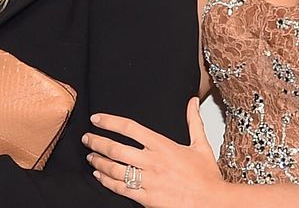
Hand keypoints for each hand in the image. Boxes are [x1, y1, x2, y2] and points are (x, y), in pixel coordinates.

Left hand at [83, 98, 226, 207]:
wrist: (212, 202)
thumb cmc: (207, 176)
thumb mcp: (201, 145)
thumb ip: (193, 121)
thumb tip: (192, 101)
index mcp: (163, 145)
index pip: (130, 128)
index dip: (110, 121)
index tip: (97, 119)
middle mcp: (152, 161)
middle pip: (116, 148)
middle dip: (97, 142)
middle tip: (87, 138)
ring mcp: (148, 180)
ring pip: (114, 169)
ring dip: (98, 161)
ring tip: (90, 156)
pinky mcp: (146, 198)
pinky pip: (120, 188)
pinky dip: (106, 181)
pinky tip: (99, 175)